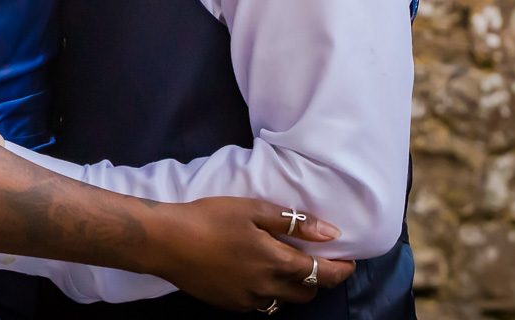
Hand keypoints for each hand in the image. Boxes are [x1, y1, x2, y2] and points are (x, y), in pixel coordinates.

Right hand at [150, 197, 353, 311]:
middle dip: (319, 280)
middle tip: (316, 261)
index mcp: (277, 262)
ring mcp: (248, 300)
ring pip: (283, 301)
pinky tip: (256, 274)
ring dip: (293, 288)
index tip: (349, 262)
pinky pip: (260, 303)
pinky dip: (268, 291)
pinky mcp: (230, 305)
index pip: (323, 274)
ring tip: (285, 268)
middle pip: (308, 293)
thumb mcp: (254, 209)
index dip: (341, 270)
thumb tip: (330, 234)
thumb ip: (294, 223)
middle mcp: (267, 287)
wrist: (166, 241)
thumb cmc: (210, 217)